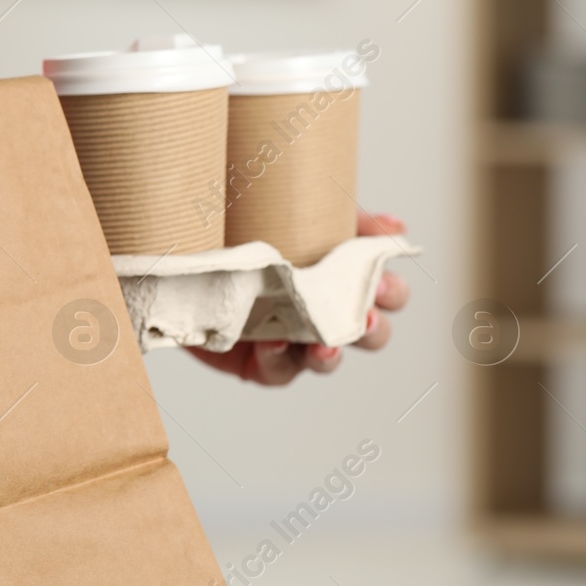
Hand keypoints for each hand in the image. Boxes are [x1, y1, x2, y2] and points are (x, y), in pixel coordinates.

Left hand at [186, 211, 410, 385]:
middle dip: (373, 329)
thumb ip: (346, 219)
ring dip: (331, 354)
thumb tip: (395, 226)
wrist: (189, 254)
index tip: (380, 284)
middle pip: (370, 334)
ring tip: (325, 346)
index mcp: (343, 279)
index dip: (391, 292)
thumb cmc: (247, 230)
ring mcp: (296, 342)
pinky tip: (273, 343)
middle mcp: (325, 315)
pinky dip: (278, 359)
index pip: (386, 293)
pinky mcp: (262, 362)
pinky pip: (279, 370)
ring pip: (328, 359)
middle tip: (365, 318)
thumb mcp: (298, 214)